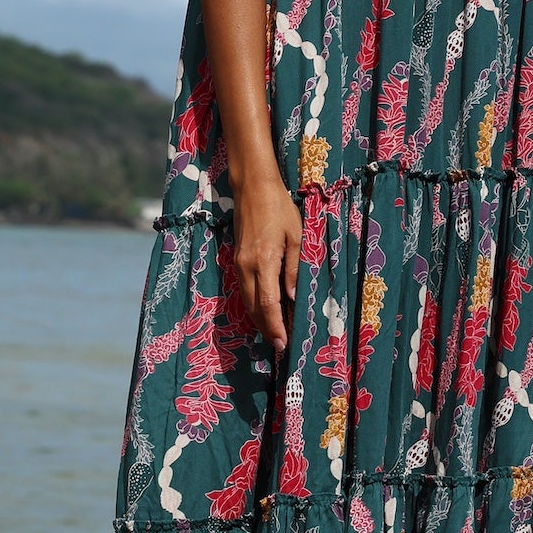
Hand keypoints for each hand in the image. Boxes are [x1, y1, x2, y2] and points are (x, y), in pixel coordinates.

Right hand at [232, 177, 302, 354]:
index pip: (268, 303)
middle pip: (253, 307)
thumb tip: (293, 297)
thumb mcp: (296, 236)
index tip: (282, 343)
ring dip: (259, 318)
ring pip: (246, 300)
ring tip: (275, 332)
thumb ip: (294, 268)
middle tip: (281, 345)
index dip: (275, 325)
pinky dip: (254, 304)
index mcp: (264, 262)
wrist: (252, 187)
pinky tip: (265, 309)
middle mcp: (246, 267)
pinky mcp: (237, 259)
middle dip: (266, 328)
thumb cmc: (279, 209)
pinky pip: (244, 289)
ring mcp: (239, 263)